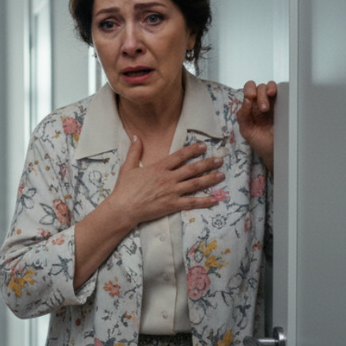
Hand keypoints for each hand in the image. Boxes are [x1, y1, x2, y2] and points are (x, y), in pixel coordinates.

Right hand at [106, 137, 223, 226]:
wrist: (123, 208)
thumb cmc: (124, 189)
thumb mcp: (127, 167)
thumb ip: (134, 151)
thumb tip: (136, 136)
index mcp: (159, 168)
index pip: (180, 156)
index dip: (193, 150)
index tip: (204, 146)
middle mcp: (168, 178)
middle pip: (192, 169)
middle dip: (208, 163)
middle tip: (220, 160)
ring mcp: (172, 192)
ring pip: (195, 184)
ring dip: (210, 179)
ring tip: (221, 175)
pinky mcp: (172, 205)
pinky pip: (192, 202)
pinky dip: (204, 201)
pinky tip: (215, 199)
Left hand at [239, 80, 275, 171]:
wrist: (275, 152)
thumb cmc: (260, 141)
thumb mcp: (246, 130)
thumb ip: (242, 116)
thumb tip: (246, 101)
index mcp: (250, 107)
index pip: (249, 90)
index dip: (249, 90)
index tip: (250, 98)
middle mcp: (261, 102)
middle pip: (258, 87)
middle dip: (259, 95)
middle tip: (263, 108)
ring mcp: (274, 102)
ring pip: (269, 87)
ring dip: (267, 93)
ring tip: (267, 108)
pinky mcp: (284, 104)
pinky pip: (282, 91)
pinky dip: (277, 90)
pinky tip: (275, 96)